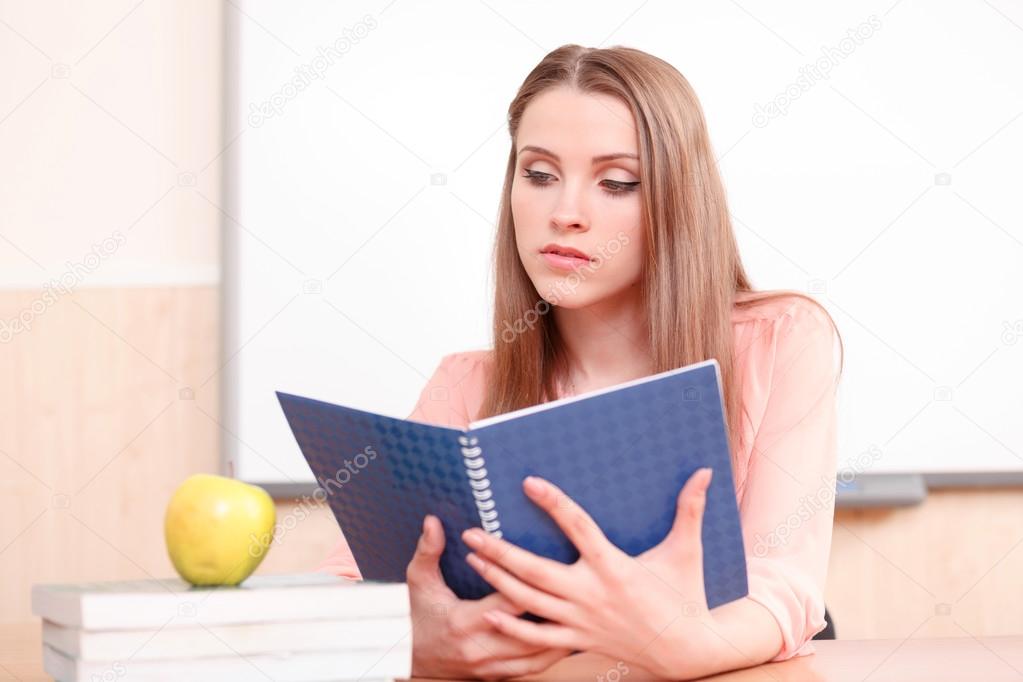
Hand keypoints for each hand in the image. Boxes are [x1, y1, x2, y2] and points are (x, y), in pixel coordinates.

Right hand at [406, 515, 571, 679]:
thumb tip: (433, 521)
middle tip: (582, 589)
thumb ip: (428, 551)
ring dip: (561, 634)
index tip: (549, 563)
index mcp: (464, 622)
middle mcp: (481, 648)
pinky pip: (534, 668)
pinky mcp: (499, 676)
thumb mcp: (419, 582)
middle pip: (531, 629)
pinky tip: (570, 637)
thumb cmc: (419, 616)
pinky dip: (554, 653)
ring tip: (584, 613)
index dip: (529, 582)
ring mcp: (492, 666)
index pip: (508, 601)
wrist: (413, 660)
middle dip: (556, 610)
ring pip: (538, 654)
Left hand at [460, 469, 719, 679]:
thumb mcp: (688, 550)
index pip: (578, 527)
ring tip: (472, 560)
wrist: (686, 650)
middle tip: (472, 532)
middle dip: (500, 551)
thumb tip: (706, 472)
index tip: (528, 483)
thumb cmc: (686, 595)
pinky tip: (488, 611)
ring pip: (530, 602)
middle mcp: (592, 593)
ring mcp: (582, 620)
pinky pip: (539, 637)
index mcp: (615, 566)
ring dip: (497, 580)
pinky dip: (512, 626)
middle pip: (536, 571)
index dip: (553, 503)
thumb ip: (691, 509)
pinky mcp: (579, 640)